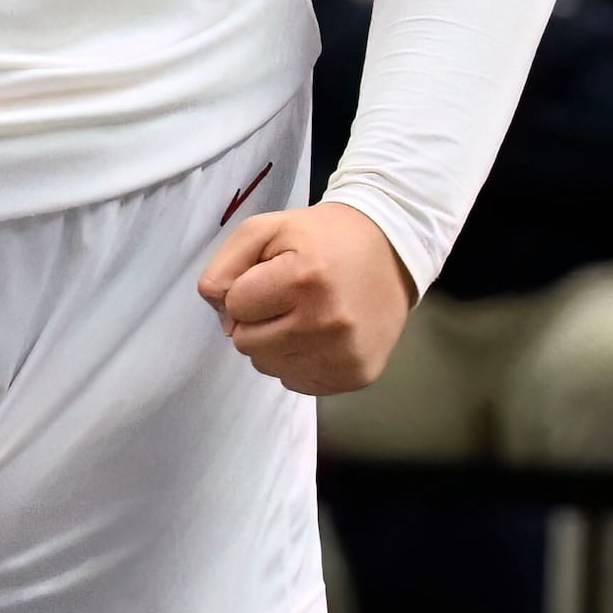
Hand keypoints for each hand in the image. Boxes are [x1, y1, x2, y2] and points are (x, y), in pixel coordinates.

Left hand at [199, 201, 414, 393]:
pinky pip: (297, 383)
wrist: (392, 250)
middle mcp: (326, 323)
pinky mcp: (356, 376)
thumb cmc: (323, 237)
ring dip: (276, 343)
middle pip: (246, 343)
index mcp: (305, 278)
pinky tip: (321, 335)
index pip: (235, 306)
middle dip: (257, 319)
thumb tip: (219, 312)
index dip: (247, 289)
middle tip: (288, 297)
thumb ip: (226, 265)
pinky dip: (300, 361)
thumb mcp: (267, 229)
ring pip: (268, 367)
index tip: (274, 275)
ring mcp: (344, 355)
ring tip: (305, 315)